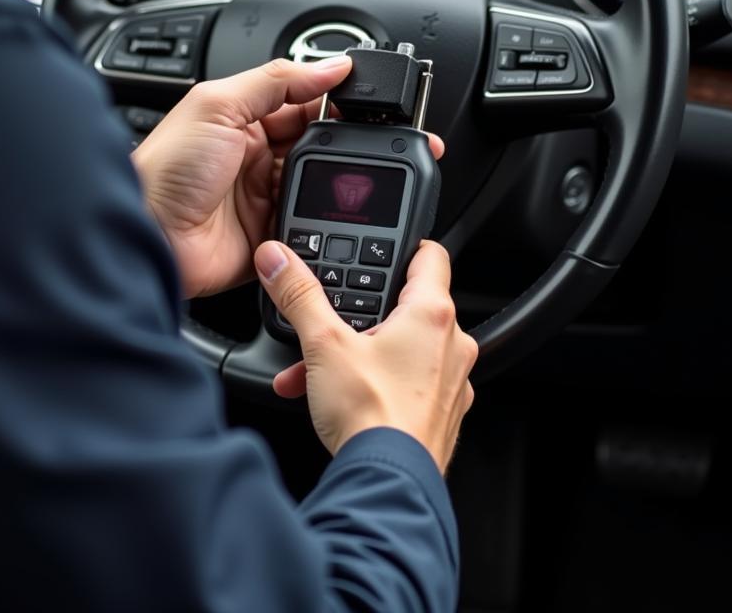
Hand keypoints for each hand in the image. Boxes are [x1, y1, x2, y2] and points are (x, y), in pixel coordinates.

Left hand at [131, 57, 342, 297]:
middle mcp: (255, 157)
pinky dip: (319, 221)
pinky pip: (308, 225)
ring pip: (318, 186)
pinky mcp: (269, 235)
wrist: (149, 234)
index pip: (300, 102)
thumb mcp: (218, 105)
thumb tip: (331, 65)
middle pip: (315, 144)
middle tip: (353, 143)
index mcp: (243, 120)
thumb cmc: (165, 169)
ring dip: (327, 183)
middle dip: (334, 143)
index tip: (359, 99)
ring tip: (333, 180)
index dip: (329, 99)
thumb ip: (276, 80)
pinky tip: (323, 213)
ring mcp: (263, 197)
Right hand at [255, 240, 477, 471]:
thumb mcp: (323, 343)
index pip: (430, 256)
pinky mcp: (442, 413)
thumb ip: (299, 295)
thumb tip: (279, 260)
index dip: (405, 247)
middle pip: (407, 307)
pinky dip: (375, 383)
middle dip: (363, 316)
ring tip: (320, 369)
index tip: (384, 248)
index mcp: (432, 314)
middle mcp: (451, 344)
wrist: (388, 485)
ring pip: (403, 350)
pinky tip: (336, 397)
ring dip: (361, 354)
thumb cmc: (372, 416)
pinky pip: (407, 384)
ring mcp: (451, 382)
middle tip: (332, 322)